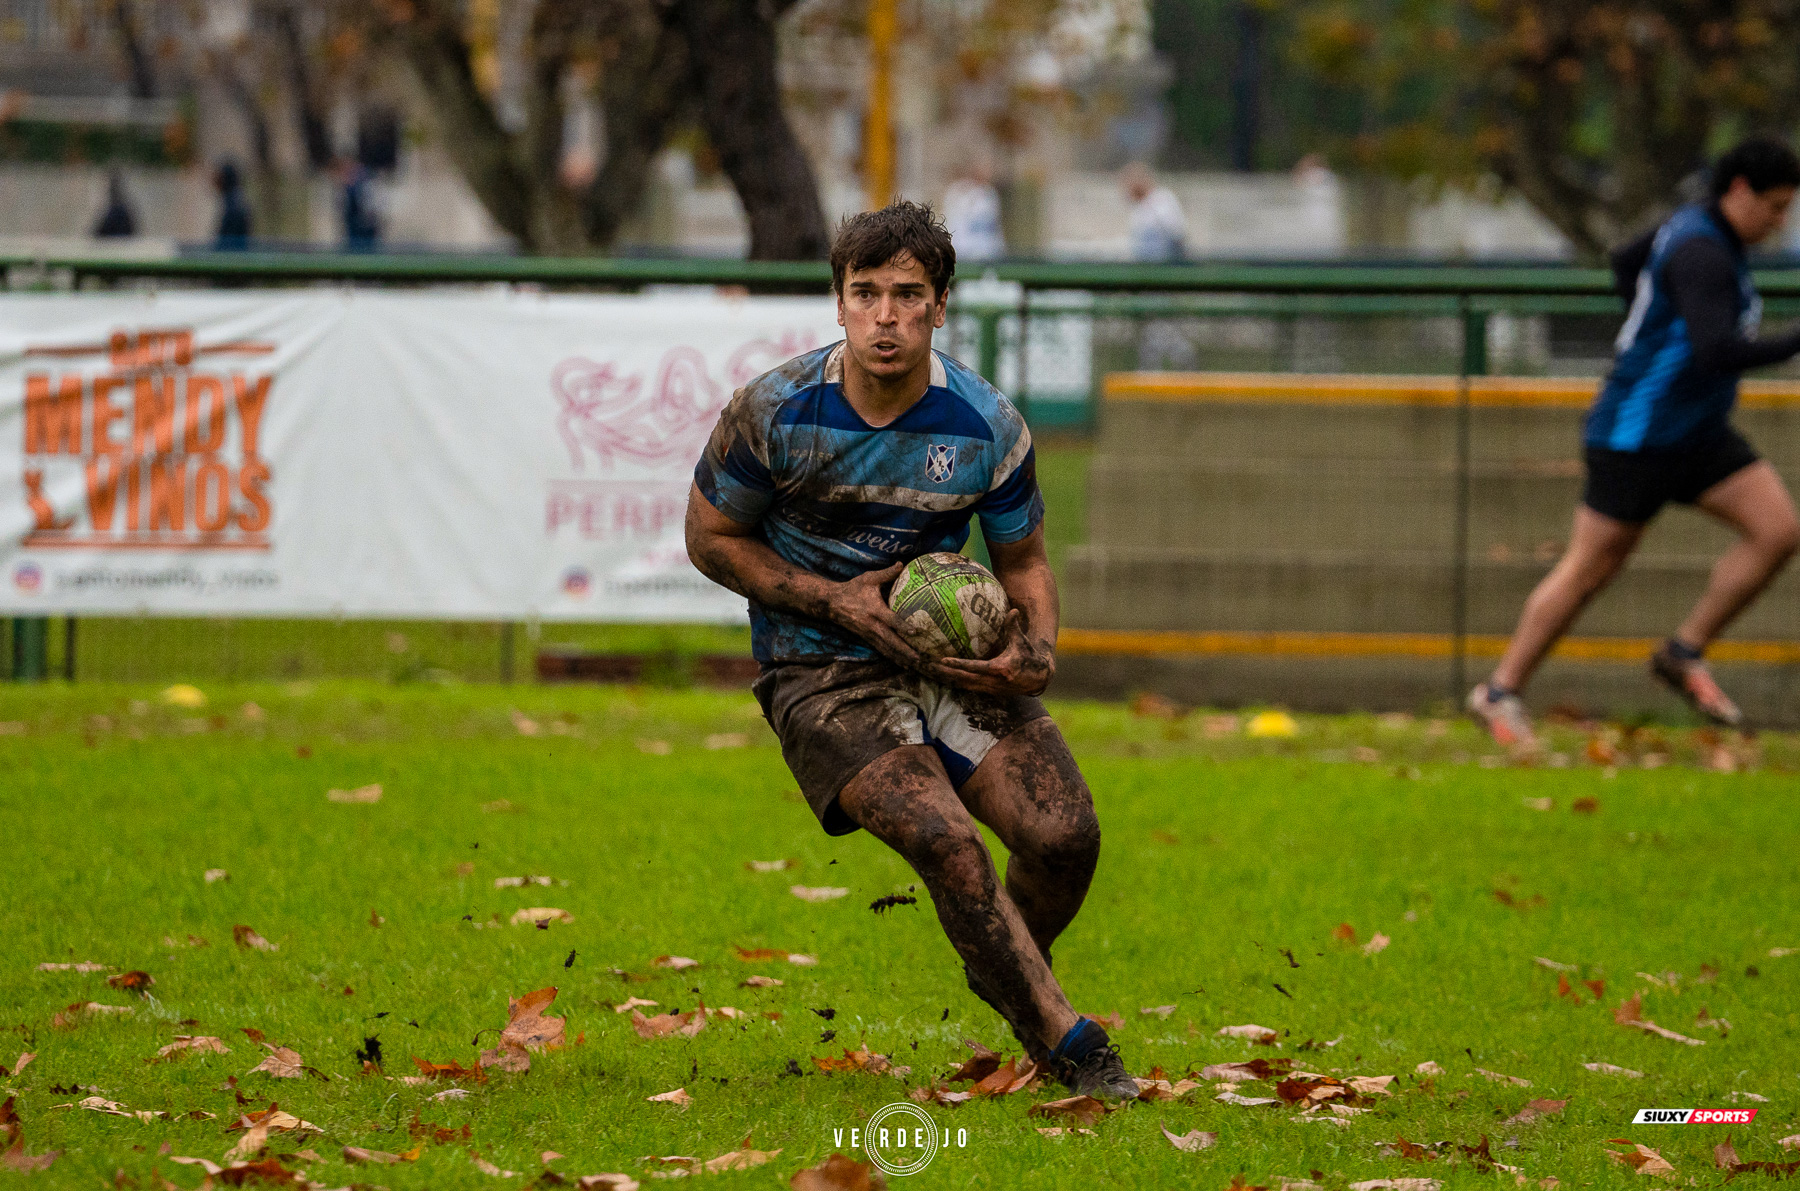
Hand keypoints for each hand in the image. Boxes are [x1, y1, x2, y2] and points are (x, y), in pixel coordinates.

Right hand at [827, 562, 924, 668]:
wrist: (832, 604)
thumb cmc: (853, 589)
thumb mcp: (869, 578)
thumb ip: (887, 573)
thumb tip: (903, 563)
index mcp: (874, 610)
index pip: (890, 620)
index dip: (902, 626)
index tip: (915, 632)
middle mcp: (872, 625)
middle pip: (890, 641)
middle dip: (904, 650)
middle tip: (918, 657)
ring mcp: (868, 634)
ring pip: (886, 649)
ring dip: (900, 658)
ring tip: (914, 664)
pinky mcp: (867, 639)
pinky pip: (882, 650)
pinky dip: (892, 658)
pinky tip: (903, 664)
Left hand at [925, 609, 1054, 695]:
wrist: (1037, 679)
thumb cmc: (1028, 657)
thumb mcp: (1021, 642)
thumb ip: (1014, 626)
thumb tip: (1013, 610)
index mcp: (999, 669)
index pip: (974, 667)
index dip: (958, 664)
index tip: (943, 659)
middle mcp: (992, 682)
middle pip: (962, 679)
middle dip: (944, 673)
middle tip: (926, 665)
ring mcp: (989, 689)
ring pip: (962, 685)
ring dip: (945, 680)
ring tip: (928, 672)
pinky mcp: (987, 691)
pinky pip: (966, 687)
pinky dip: (953, 683)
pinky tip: (939, 677)